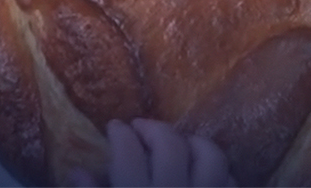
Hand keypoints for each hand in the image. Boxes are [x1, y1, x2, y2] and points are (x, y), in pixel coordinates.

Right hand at [70, 120, 231, 186]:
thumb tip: (78, 171)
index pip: (128, 152)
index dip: (120, 134)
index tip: (115, 127)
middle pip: (171, 145)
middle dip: (155, 129)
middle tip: (141, 129)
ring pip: (211, 158)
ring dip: (195, 145)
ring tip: (179, 145)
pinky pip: (232, 182)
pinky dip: (220, 173)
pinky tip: (204, 176)